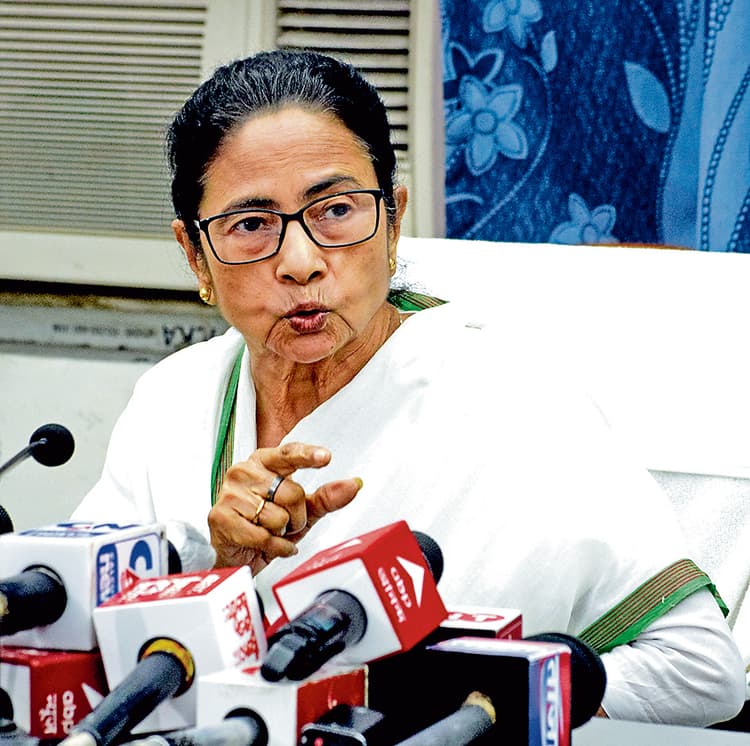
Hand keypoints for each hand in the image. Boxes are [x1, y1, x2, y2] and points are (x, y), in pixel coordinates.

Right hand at [207, 442, 361, 572]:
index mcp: (263, 462)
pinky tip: (267, 545)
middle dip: (296, 517)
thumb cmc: (266, 526)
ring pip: (278, 516)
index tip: (325, 456)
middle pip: (292, 493)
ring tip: (269, 532)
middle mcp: (244, 472)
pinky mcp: (221, 517)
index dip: (308, 455)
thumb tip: (353, 485)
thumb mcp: (302, 511)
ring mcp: (230, 494)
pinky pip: (264, 536)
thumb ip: (327, 496)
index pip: (288, 454)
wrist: (237, 555)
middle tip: (284, 524)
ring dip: (282, 533)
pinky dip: (275, 547)